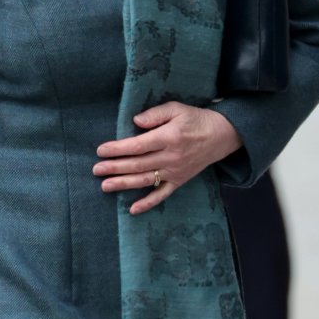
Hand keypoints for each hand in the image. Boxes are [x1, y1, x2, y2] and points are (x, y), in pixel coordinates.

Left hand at [93, 102, 242, 215]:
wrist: (221, 135)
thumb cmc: (196, 119)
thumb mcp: (177, 108)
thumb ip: (155, 114)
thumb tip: (135, 121)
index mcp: (169, 137)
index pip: (138, 145)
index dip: (118, 149)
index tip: (101, 150)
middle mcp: (171, 157)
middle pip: (138, 164)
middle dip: (115, 167)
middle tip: (96, 169)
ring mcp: (175, 171)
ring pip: (145, 180)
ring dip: (124, 184)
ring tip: (105, 186)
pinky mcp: (179, 181)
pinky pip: (162, 195)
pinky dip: (148, 203)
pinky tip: (133, 209)